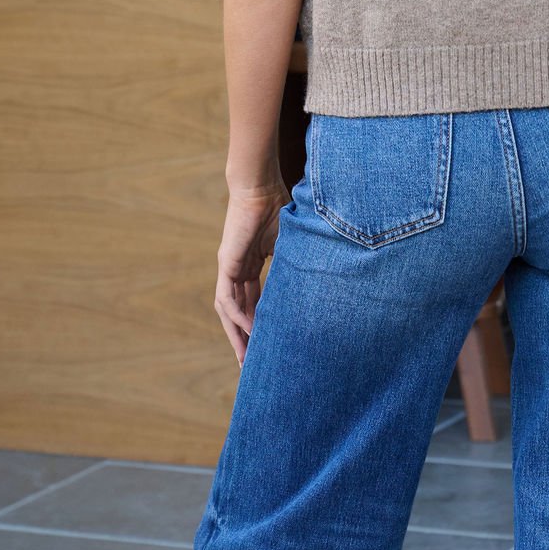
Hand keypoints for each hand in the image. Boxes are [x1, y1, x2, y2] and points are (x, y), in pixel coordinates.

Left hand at [213, 179, 290, 365]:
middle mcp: (238, 269)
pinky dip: (237, 315)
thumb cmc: (277, 205)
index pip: (253, 300)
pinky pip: (228, 297)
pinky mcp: (226, 263)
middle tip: (252, 363)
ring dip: (236, 334)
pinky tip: (248, 330)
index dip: (259, 321)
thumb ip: (296, 261)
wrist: (260, 186)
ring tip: (246, 357)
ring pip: (229, 310)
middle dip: (245, 337)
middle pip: (239, 311)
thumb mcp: (290, 242)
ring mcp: (230, 267)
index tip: (268, 342)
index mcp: (252, 263)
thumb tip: (322, 276)